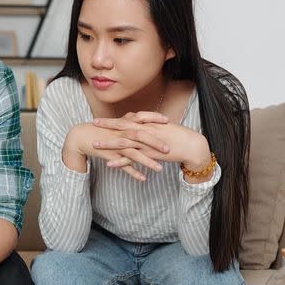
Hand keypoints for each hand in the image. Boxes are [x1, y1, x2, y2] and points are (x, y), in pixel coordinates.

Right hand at [63, 112, 170, 180]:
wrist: (83, 136)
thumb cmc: (101, 130)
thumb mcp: (117, 124)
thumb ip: (129, 121)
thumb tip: (141, 118)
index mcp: (124, 123)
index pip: (142, 118)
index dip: (155, 119)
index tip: (168, 121)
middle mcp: (122, 133)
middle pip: (141, 136)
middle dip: (155, 143)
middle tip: (169, 149)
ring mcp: (116, 146)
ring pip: (134, 154)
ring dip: (147, 162)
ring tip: (160, 169)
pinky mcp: (111, 156)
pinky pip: (123, 166)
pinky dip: (133, 172)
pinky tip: (143, 179)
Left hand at [91, 117, 211, 178]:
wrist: (192, 145)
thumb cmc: (179, 137)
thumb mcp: (162, 130)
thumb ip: (151, 128)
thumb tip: (142, 127)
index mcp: (148, 124)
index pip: (126, 120)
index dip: (112, 120)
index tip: (100, 120)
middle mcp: (145, 131)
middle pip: (122, 127)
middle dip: (106, 126)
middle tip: (92, 124)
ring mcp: (147, 143)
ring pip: (124, 142)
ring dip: (109, 144)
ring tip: (95, 146)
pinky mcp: (150, 155)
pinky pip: (133, 159)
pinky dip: (121, 162)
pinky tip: (110, 165)